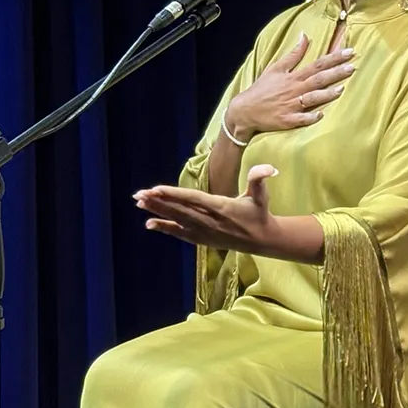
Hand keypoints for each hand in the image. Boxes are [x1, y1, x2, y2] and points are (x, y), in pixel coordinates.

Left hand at [136, 164, 282, 256]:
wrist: (261, 240)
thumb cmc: (259, 213)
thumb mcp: (262, 195)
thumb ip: (260, 179)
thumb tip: (269, 168)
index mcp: (220, 207)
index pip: (193, 199)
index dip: (173, 194)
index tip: (156, 189)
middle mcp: (208, 221)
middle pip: (179, 209)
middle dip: (158, 201)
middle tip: (139, 194)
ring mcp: (203, 231)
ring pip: (176, 219)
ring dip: (157, 211)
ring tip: (139, 203)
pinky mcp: (201, 238)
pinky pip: (179, 232)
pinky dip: (164, 228)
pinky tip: (149, 223)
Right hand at [224, 33, 354, 139]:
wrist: (244, 110)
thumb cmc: (262, 89)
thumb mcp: (275, 68)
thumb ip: (293, 54)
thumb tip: (304, 35)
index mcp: (293, 77)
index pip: (317, 64)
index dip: (334, 58)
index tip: (350, 52)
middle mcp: (294, 90)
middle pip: (318, 79)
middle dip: (335, 73)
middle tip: (352, 67)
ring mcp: (291, 105)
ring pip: (312, 98)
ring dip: (326, 94)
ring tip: (341, 89)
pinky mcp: (287, 120)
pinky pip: (301, 119)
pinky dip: (310, 117)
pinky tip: (321, 115)